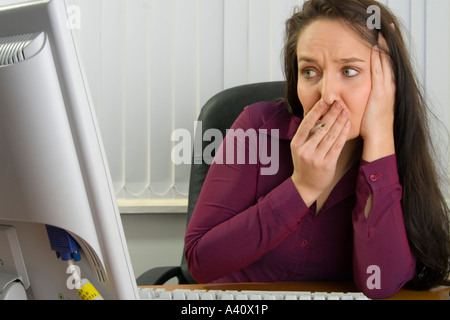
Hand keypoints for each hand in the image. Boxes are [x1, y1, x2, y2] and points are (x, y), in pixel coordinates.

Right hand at [291, 100, 350, 206]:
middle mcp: (305, 150)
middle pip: (321, 128)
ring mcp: (316, 158)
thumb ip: (307, 134)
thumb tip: (318, 113)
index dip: (316, 111)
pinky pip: (337, 146)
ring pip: (331, 135)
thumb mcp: (299, 148)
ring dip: (339, 121)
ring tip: (345, 111)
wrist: (305, 185)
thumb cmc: (304, 163)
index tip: (324, 100)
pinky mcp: (327, 164)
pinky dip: (343, 134)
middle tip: (339, 102)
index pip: (307, 123)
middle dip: (332, 113)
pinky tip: (347, 125)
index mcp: (296, 144)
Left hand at [360, 32, 395, 160]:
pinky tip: (375, 48)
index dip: (381, 54)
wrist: (378, 136)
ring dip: (382, 48)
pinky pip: (380, 71)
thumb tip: (346, 96)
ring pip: (385, 63)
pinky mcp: (382, 92)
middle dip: (384, 46)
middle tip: (381, 31)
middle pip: (387, 61)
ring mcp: (386, 88)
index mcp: (384, 90)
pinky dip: (379, 58)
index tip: (377, 41)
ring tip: (379, 34)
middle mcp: (388, 87)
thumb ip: (361, 99)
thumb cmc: (370, 126)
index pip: (383, 67)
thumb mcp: (366, 109)